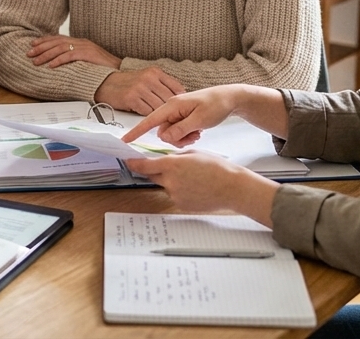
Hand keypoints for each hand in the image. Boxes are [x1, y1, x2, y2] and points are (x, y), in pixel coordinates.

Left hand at [27, 35, 120, 68]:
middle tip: (29, 53)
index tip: (32, 45)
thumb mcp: (87, 60)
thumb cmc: (103, 68)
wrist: (120, 69)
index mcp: (80, 42)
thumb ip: (75, 59)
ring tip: (36, 61)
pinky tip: (50, 65)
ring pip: (60, 48)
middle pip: (56, 42)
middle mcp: (81, 42)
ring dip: (46, 55)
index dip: (44, 41)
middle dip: (41, 47)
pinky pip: (70, 56)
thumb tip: (60, 63)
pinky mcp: (88, 54)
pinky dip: (58, 60)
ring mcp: (85, 47)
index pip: (58, 38)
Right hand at [94, 67, 183, 115]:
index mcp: (155, 72)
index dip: (181, 100)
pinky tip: (147, 116)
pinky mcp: (131, 98)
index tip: (182, 108)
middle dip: (172, 110)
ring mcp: (140, 88)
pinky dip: (148, 116)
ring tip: (162, 119)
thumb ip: (162, 85)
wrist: (106, 83)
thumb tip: (180, 98)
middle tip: (174, 118)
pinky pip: (147, 112)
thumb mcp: (147, 78)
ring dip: (160, 115)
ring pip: (158, 107)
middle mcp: (149, 78)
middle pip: (168, 99)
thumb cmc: (129, 83)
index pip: (176, 88)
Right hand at [120, 86, 238, 144]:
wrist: (230, 97)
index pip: (149, 120)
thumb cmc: (216, 104)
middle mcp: (171, 108)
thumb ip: (180, 129)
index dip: (136, 131)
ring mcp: (177, 113)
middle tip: (194, 136)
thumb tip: (165, 137)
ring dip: (183, 137)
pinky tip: (197, 131)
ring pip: (170, 134)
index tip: (124, 141)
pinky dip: (186, 135)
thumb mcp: (199, 119)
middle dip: (176, 139)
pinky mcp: (182, 116)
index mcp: (172, 106)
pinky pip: (177, 131)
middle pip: (163, 132)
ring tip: (198, 133)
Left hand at [123, 153, 273, 220]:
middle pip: (152, 176)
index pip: (145, 165)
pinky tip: (196, 187)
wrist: (232, 187)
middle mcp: (170, 181)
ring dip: (172, 180)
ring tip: (193, 177)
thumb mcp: (193, 154)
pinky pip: (175, 195)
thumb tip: (165, 160)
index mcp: (172, 165)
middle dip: (154, 171)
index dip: (134, 163)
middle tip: (164, 167)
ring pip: (166, 185)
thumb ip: (175, 157)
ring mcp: (175, 195)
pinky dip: (181, 190)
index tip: (127, 162)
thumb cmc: (216, 168)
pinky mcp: (181, 205)